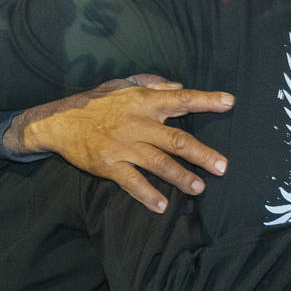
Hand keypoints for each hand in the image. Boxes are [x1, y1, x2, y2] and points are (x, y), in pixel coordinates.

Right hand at [12, 77, 234, 212]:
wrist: (61, 121)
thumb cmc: (96, 101)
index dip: (206, 99)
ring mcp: (124, 146)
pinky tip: (161, 206)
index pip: (180, 98)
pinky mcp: (109, 165)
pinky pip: (132, 182)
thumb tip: (178, 85)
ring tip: (199, 188)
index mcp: (144, 101)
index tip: (229, 102)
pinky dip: (147, 194)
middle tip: (222, 166)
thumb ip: (152, 84)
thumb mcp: (123, 85)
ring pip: (159, 163)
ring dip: (181, 177)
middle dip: (202, 153)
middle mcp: (138, 123)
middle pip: (176, 139)